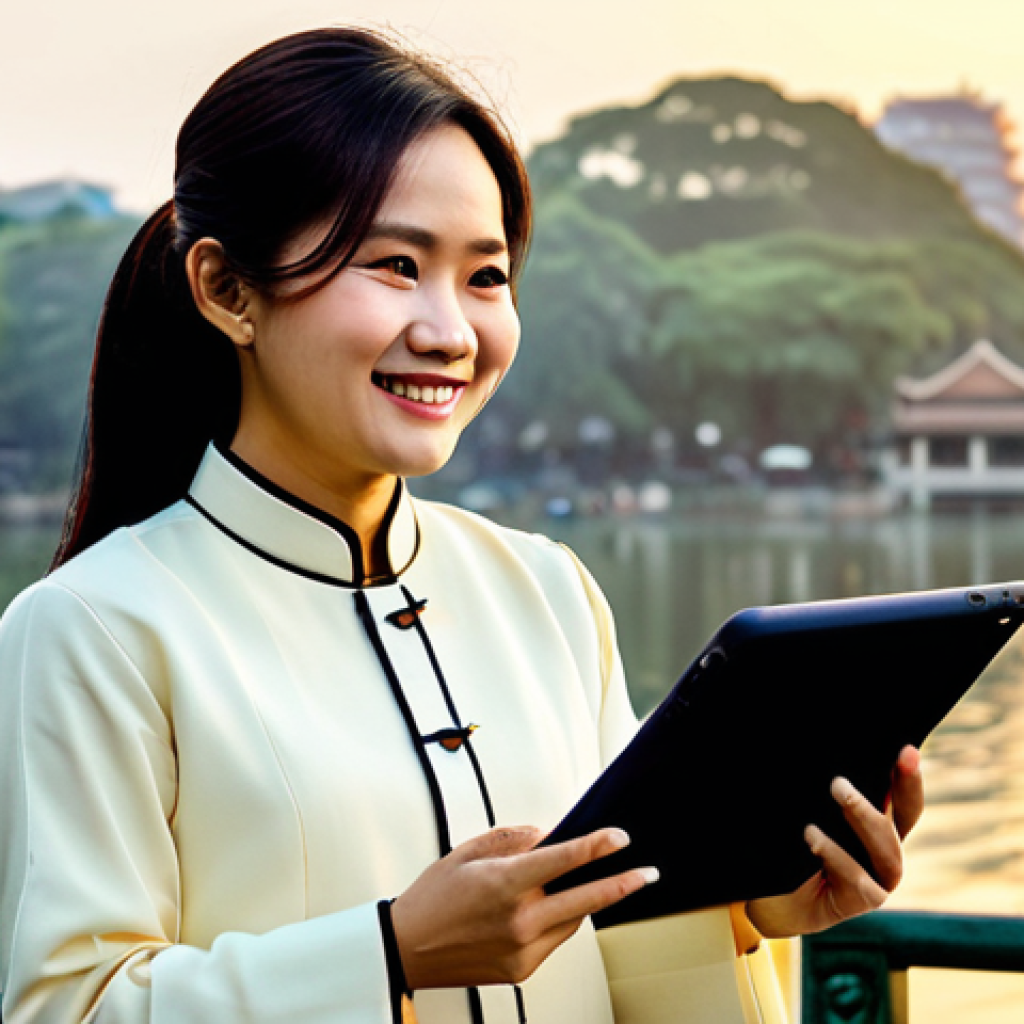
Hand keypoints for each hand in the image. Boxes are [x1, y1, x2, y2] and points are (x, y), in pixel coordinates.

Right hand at [390, 825, 656, 988]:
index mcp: (504, 884)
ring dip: (585, 901)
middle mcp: (518, 920)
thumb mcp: (466, 852)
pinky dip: (560, 922)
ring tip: (591, 883)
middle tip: (647, 874)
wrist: (406, 948)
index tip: (618, 838)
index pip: (564, 860)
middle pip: (585, 899)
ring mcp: (522, 949)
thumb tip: (543, 835)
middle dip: (622, 884)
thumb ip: (508, 839)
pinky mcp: (521, 970)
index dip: (596, 847)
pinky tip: (550, 909)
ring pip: (572, 921)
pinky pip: (554, 940)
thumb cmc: (432, 898)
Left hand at [746, 745, 923, 937]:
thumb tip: (824, 752)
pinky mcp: (860, 902)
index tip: (906, 749)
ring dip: (863, 816)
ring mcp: (877, 879)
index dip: (908, 775)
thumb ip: (824, 793)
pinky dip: (834, 853)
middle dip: (902, 787)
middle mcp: (885, 850)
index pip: (902, 797)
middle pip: (907, 818)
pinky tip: (812, 836)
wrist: (770, 897)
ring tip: (838, 789)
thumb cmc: (789, 847)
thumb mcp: (809, 813)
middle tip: (862, 765)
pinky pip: (858, 878)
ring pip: (887, 850)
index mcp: (877, 823)